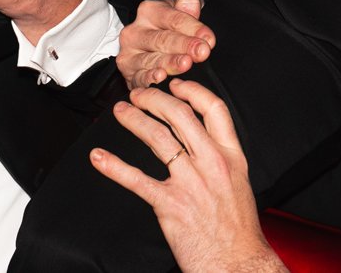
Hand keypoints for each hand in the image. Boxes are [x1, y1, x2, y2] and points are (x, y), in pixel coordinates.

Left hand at [91, 81, 284, 272]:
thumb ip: (221, 162)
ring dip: (134, 120)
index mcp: (231, 157)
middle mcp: (211, 164)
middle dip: (155, 99)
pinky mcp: (170, 204)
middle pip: (179, 115)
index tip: (177, 85)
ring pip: (157, 137)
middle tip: (139, 94)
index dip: (192, 90)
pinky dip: (114, 166)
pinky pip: (136, 179)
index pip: (214, 109)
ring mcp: (190, 182)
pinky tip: (100, 158)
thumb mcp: (240, 185)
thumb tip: (203, 145)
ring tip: (120, 112)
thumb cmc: (239, 232)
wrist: (238, 263)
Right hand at [120, 0, 213, 90]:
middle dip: (184, 46)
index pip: (174, 19)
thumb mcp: (176, 14)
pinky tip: (161, 77)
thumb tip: (192, 1)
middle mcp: (136, 31)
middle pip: (163, 39)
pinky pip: (138, 76)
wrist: (144, 49)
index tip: (208, 39)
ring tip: (185, 64)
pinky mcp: (127, 72)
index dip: (193, 29)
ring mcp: (129, 52)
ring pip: (151, 59)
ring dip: (170, 62)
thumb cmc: (166, 30)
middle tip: (202, 52)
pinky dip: (149, 78)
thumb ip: (186, 7)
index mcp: (149, 11)